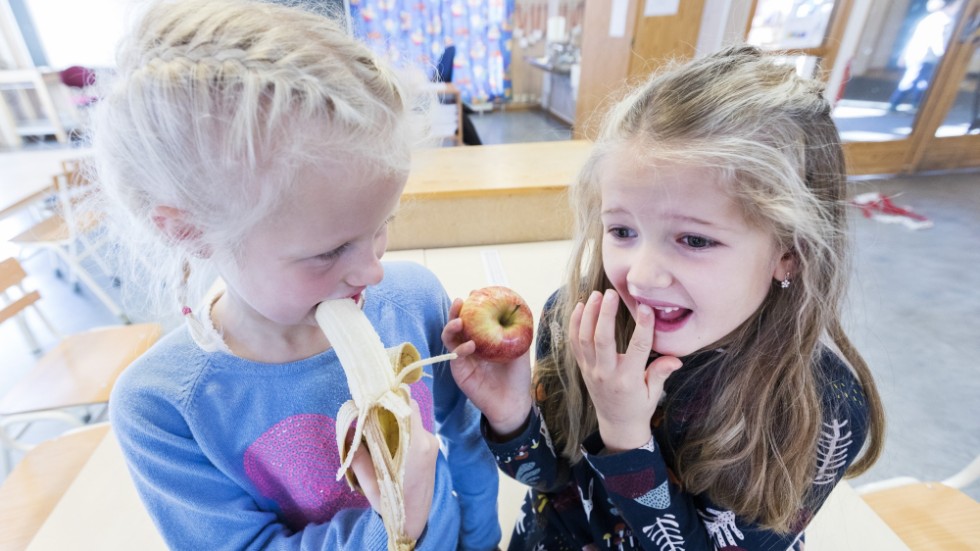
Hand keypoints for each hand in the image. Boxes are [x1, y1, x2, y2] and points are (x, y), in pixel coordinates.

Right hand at [350, 400, 437, 539]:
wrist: (416, 520)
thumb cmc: (393, 504)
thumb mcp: (370, 484)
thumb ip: (358, 458)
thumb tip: (349, 432)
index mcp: (416, 446)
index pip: (407, 406)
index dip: (389, 399)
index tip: (372, 400)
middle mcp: (428, 440)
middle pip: (408, 410)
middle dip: (388, 409)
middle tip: (369, 414)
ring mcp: (432, 443)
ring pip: (410, 420)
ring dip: (394, 421)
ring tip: (376, 431)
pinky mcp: (432, 448)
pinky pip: (414, 430)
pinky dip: (400, 430)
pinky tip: (388, 442)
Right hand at [442, 297, 532, 437]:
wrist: (513, 403)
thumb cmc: (517, 376)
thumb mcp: (520, 349)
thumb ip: (517, 331)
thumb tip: (517, 308)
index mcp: (483, 338)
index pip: (473, 318)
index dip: (471, 305)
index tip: (474, 293)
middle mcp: (470, 345)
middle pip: (457, 324)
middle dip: (456, 311)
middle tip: (460, 302)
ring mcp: (463, 358)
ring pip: (450, 338)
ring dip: (452, 327)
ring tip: (459, 322)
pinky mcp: (459, 372)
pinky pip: (455, 356)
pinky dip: (461, 349)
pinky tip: (471, 346)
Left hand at [569, 290, 681, 452]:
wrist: (617, 423)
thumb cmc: (639, 406)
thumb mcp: (654, 393)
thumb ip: (661, 373)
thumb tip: (676, 359)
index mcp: (628, 380)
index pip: (637, 349)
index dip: (643, 327)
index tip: (646, 307)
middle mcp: (606, 374)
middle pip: (602, 340)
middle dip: (606, 314)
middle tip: (611, 293)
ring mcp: (591, 370)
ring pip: (585, 339)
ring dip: (589, 315)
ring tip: (596, 294)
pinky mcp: (582, 367)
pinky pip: (575, 343)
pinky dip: (575, 324)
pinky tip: (581, 306)